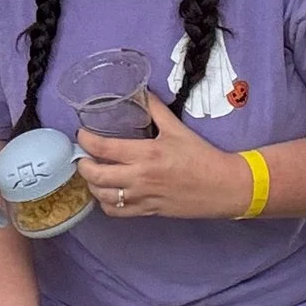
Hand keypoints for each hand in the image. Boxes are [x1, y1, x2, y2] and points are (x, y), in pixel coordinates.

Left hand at [76, 92, 254, 218]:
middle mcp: (140, 177)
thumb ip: (156, 110)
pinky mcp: (148, 211)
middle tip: (83, 156)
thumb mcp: (178, 129)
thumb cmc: (202, 157)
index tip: (82, 135)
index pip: (105, 148)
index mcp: (147, 154)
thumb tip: (141, 93)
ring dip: (92, 185)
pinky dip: (106, 203)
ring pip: (103, 196)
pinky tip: (108, 193)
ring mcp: (143, 197)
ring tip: (93, 174)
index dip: (87, 141)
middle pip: (96, 175)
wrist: (223, 186)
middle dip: (83, 165)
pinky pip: (117, 212)